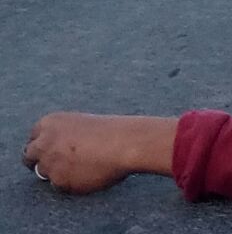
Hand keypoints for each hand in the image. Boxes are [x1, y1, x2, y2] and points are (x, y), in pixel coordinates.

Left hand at [23, 113, 139, 193]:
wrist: (125, 143)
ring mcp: (49, 162)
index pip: (33, 138)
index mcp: (50, 122)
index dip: (43, 146)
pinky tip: (89, 173)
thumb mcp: (81, 123)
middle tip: (58, 164)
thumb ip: (61, 135)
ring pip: (44, 173)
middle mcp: (44, 142)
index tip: (52, 151)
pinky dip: (71, 182)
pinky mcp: (58, 181)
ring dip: (57, 172)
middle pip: (29, 157)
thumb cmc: (111, 131)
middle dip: (40, 161)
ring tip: (83, 166)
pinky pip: (60, 186)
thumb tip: (53, 153)